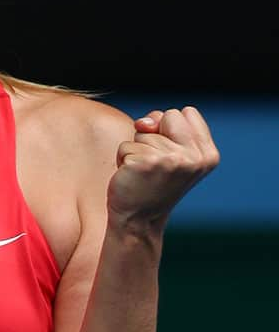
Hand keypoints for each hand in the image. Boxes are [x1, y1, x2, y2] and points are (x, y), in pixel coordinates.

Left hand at [108, 107, 219, 230]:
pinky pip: (125, 145)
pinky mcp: (147, 163)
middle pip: (167, 114)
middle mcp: (195, 157)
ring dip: (137, 149)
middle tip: (154, 163)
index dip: (170, 128)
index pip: (187, 112)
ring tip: (143, 172)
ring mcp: (172, 160)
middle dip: (154, 134)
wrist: (138, 220)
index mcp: (208, 154)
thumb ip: (162, 128)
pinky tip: (132, 177)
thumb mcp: (169, 151)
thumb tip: (143, 123)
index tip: (169, 153)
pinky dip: (123, 158)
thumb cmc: (152, 182)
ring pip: (143, 131)